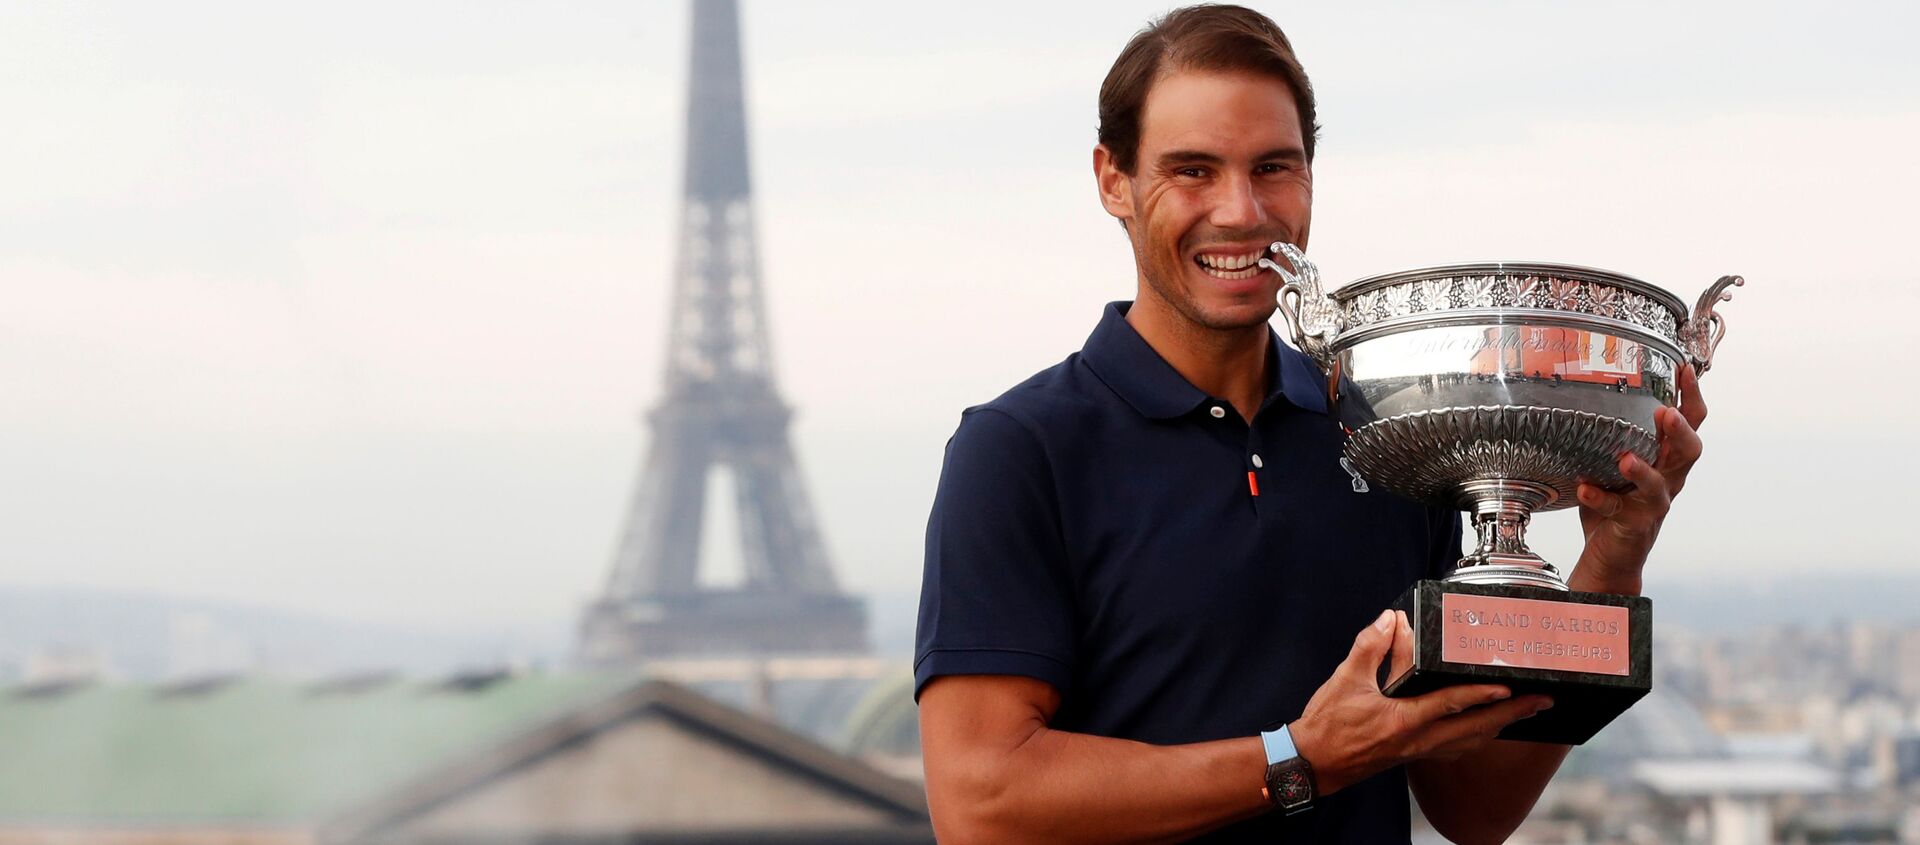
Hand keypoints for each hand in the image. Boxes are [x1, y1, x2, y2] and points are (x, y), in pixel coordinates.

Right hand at [1289, 610, 1551, 794]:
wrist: (1313, 764)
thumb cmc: (1328, 726)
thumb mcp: (1345, 679)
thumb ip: (1370, 646)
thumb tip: (1389, 620)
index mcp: (1405, 721)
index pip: (1453, 705)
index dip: (1484, 694)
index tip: (1511, 686)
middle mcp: (1419, 740)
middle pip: (1477, 729)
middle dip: (1513, 714)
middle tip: (1542, 702)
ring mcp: (1419, 752)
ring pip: (1471, 742)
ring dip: (1499, 727)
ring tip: (1522, 713)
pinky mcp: (1414, 755)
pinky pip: (1456, 748)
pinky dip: (1477, 737)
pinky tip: (1482, 729)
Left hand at [1571, 364, 1708, 592]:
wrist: (1610, 554)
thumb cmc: (1612, 501)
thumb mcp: (1613, 462)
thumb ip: (1610, 435)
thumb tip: (1582, 391)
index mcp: (1666, 458)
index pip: (1690, 423)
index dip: (1691, 397)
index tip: (1685, 368)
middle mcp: (1668, 479)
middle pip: (1689, 451)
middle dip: (1680, 430)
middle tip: (1666, 411)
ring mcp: (1653, 504)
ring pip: (1660, 484)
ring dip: (1643, 470)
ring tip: (1625, 458)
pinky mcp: (1634, 525)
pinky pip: (1618, 510)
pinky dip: (1599, 498)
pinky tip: (1584, 488)